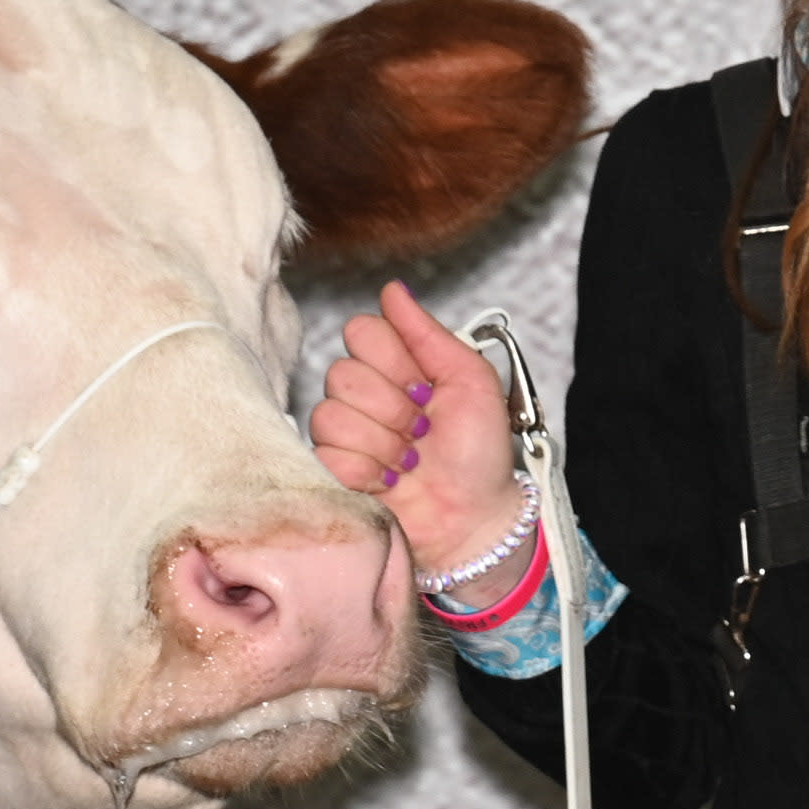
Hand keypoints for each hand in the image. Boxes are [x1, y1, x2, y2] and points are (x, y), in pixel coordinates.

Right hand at [309, 273, 533, 602]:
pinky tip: (390, 481)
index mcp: (398, 366)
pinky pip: (328, 453)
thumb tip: (393, 290)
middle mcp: (365, 394)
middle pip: (343, 372)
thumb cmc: (480, 454)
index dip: (395, 360)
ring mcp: (344, 434)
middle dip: (393, 406)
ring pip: (331, 413)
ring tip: (409, 460)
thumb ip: (429, 334)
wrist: (475, 518)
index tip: (427, 386)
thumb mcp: (471, 382)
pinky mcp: (331, 473)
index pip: (362, 331)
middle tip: (423, 430)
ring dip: (382, 442)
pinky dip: (369, 470)